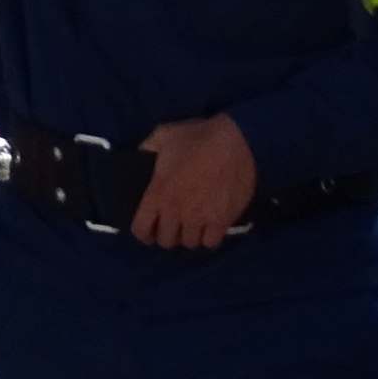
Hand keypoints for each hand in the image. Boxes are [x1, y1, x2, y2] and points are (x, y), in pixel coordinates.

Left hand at [128, 113, 256, 248]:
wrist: (237, 140)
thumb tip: (139, 156)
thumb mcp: (163, 134)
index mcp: (157, 193)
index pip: (141, 229)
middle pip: (166, 241)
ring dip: (190, 236)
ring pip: (189, 243)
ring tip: (193, 227)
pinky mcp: (221, 221)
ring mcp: (199, 218)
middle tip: (174, 226)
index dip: (143, 233)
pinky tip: (210, 228)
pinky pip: (211, 243)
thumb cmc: (199, 136)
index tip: (149, 231)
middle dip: (168, 235)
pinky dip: (209, 238)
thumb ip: (146, 148)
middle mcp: (175, 211)